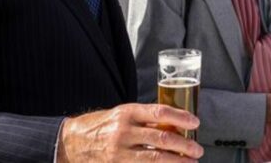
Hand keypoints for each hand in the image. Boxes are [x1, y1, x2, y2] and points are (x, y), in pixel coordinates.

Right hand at [56, 103, 202, 161]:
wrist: (71, 142)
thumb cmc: (104, 125)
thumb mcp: (123, 114)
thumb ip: (146, 119)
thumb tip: (176, 124)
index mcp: (128, 112)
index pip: (160, 112)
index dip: (181, 117)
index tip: (196, 123)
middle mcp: (123, 131)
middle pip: (161, 138)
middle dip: (185, 145)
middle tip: (198, 150)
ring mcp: (118, 152)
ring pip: (155, 158)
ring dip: (177, 162)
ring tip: (190, 162)